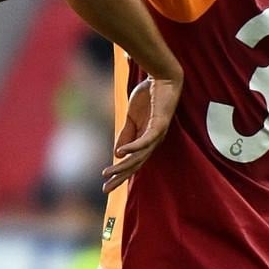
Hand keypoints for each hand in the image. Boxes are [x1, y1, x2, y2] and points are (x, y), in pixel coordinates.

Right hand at [101, 75, 179, 191]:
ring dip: (123, 166)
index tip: (106, 184)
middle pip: (135, 165)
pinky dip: (132, 147)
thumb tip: (116, 154)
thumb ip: (125, 135)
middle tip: (106, 189)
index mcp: (145, 140)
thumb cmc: (149, 96)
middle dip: (120, 178)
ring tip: (108, 173)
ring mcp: (157, 135)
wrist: (162, 78)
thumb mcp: (131, 117)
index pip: (132, 162)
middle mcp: (153, 142)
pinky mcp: (160, 125)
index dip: (119, 174)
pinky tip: (120, 153)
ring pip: (139, 157)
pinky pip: (145, 140)